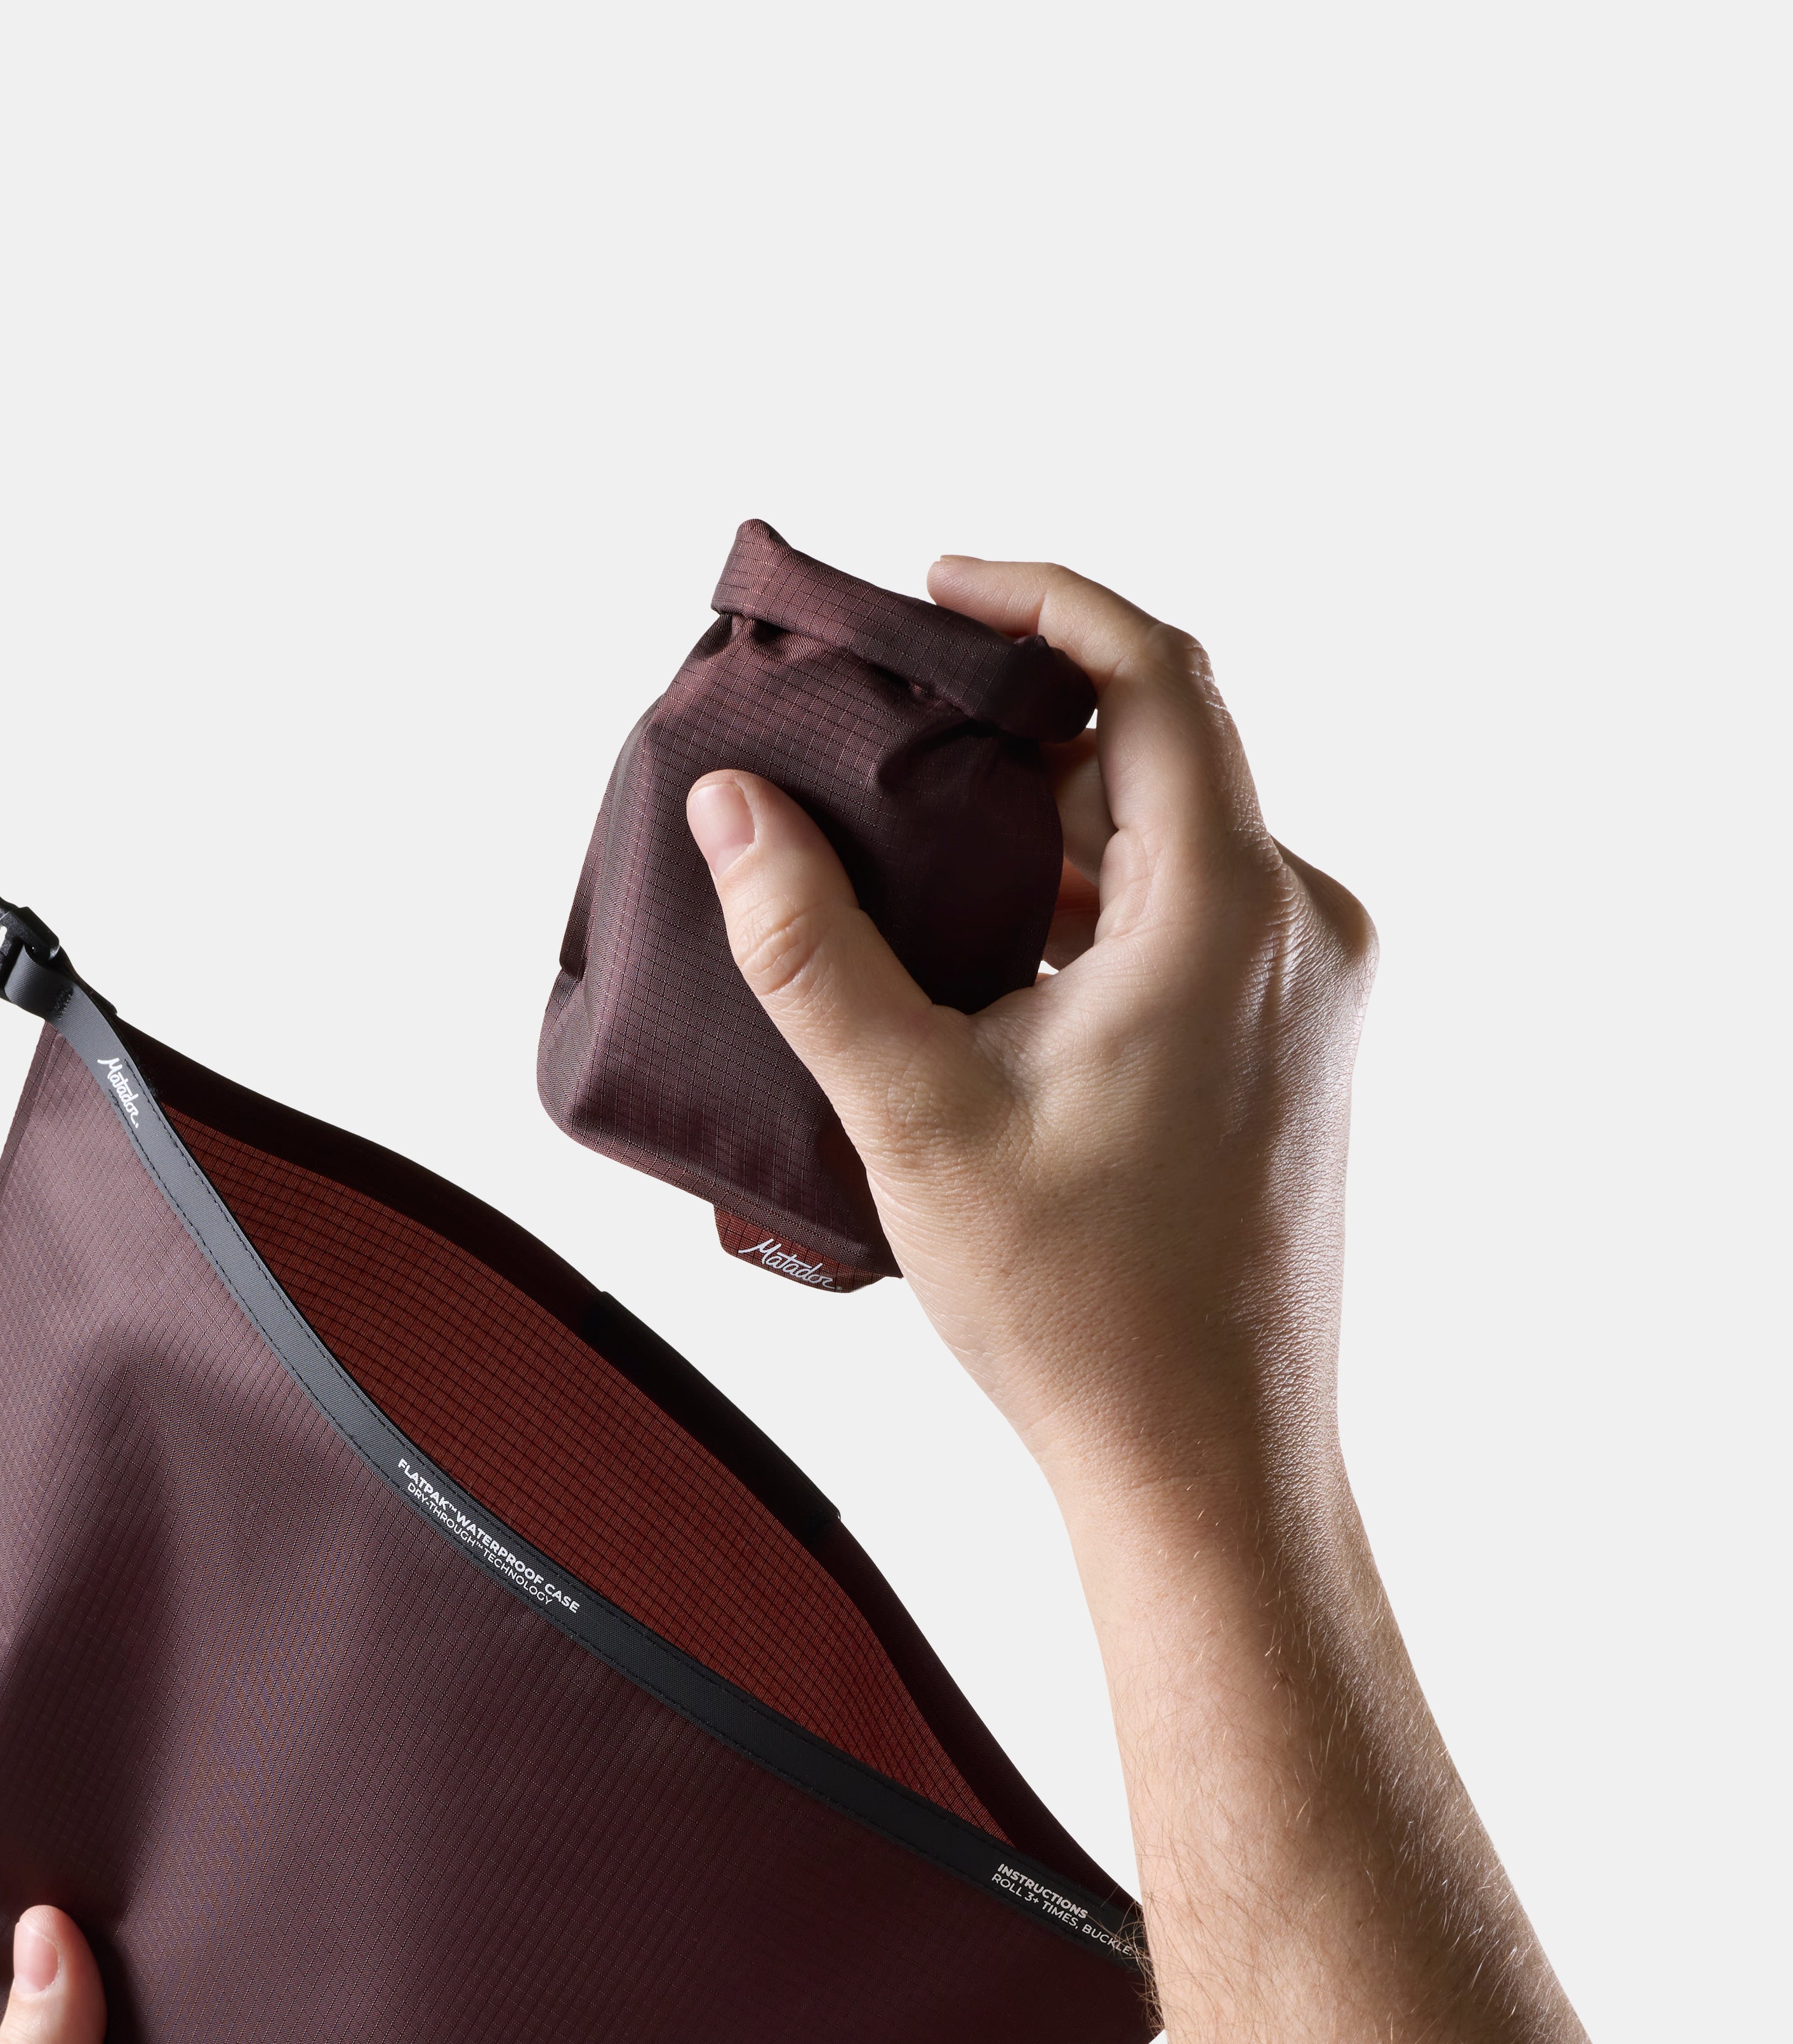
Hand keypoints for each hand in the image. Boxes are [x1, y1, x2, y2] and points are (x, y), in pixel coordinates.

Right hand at [685, 559, 1375, 1521]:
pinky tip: (988, 967)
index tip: (942, 585)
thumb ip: (809, 948)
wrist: (1206, 1457)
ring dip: (1049, 830)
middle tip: (888, 738)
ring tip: (915, 864)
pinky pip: (1191, 917)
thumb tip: (731, 806)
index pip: (1156, 672)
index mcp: (1226, 910)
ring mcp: (1311, 989)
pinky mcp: (1294, 1045)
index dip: (1045, 601)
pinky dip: (1091, 905)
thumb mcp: (911, 1114)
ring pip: (1172, 840)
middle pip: (1159, 752)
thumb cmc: (1080, 1307)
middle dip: (1020, 729)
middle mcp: (1299, 925)